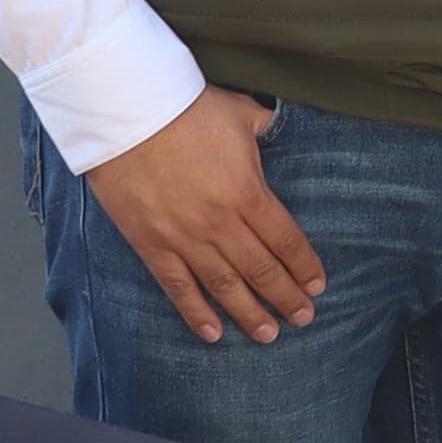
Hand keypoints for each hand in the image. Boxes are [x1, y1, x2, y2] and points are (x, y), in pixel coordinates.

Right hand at [82, 88, 326, 344]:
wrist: (123, 111)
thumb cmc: (186, 107)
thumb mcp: (241, 114)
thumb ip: (265, 129)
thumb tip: (279, 127)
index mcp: (248, 193)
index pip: (287, 241)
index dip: (304, 267)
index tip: (317, 286)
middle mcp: (220, 223)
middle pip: (262, 270)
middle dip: (286, 298)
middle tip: (304, 318)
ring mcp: (184, 237)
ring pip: (224, 286)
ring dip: (249, 313)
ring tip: (269, 335)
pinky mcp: (150, 244)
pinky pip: (177, 287)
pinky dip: (195, 312)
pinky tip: (212, 332)